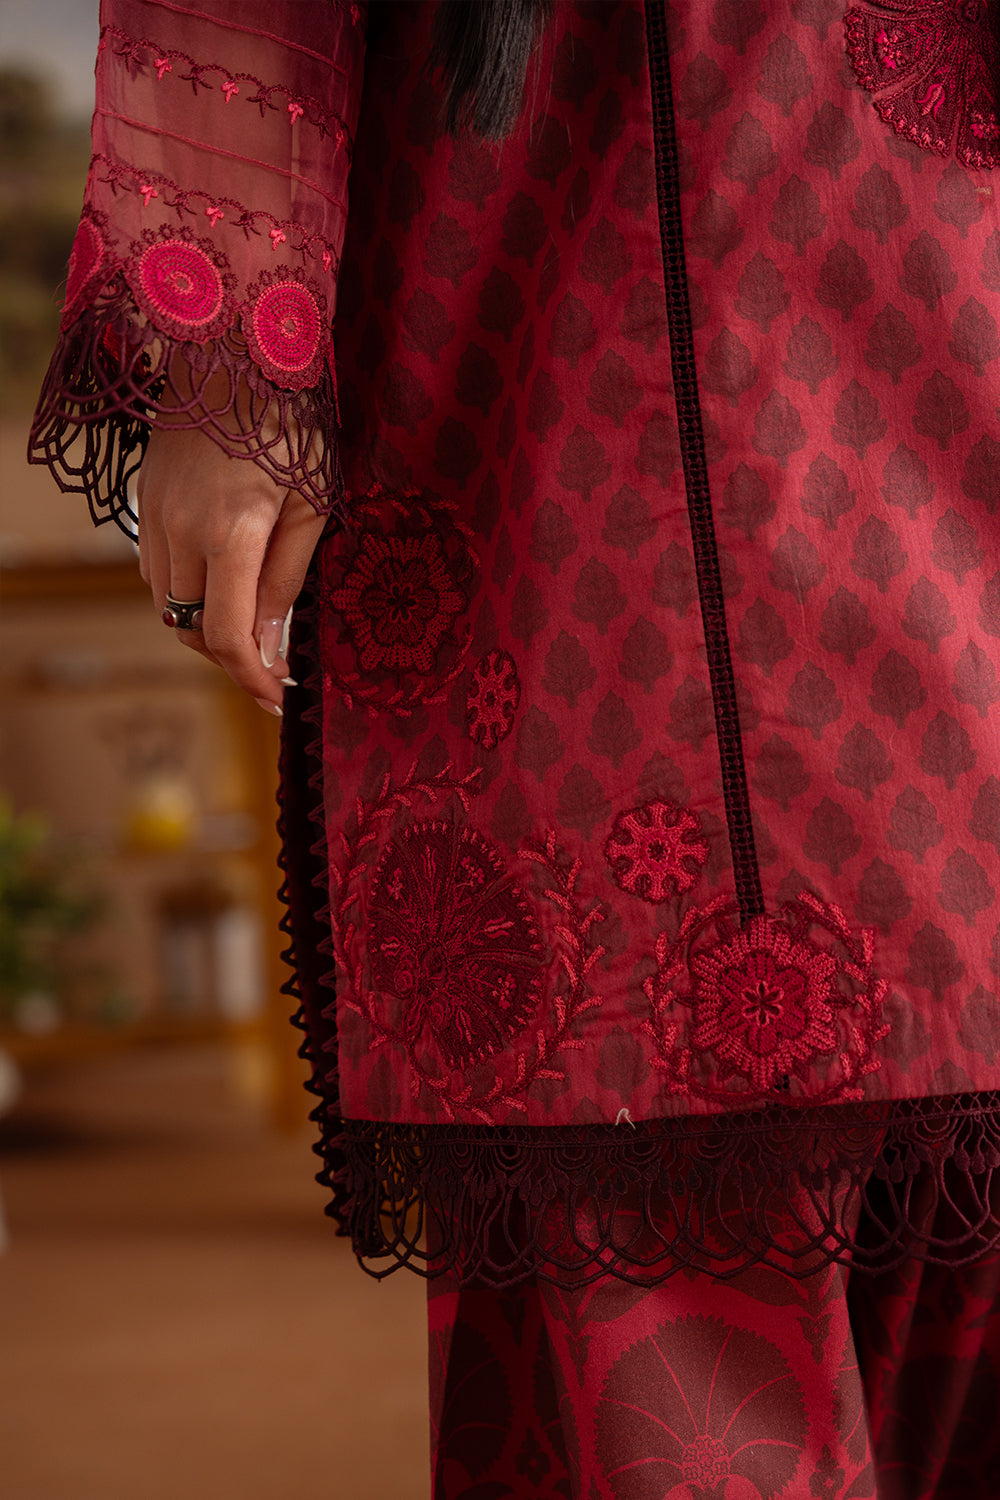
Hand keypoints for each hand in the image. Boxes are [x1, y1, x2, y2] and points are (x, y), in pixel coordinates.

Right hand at [137, 418, 327, 712]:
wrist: (234, 353)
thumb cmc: (289, 424)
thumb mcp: (310, 505)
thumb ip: (286, 579)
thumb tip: (271, 645)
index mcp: (228, 535)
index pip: (224, 636)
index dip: (252, 678)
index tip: (281, 697)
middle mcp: (179, 532)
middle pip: (190, 630)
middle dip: (231, 659)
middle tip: (275, 668)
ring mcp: (154, 518)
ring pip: (168, 605)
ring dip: (205, 627)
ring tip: (253, 630)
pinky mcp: (144, 504)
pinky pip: (158, 573)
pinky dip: (187, 595)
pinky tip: (223, 587)